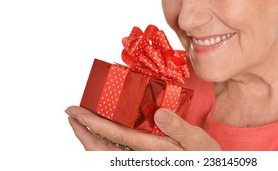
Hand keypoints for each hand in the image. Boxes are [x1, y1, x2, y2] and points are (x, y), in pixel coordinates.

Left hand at [65, 106, 220, 150]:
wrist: (206, 169)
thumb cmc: (203, 157)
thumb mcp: (197, 141)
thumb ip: (179, 128)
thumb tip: (158, 113)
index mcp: (151, 150)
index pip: (114, 136)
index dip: (92, 124)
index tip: (76, 113)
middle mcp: (140, 158)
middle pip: (101, 150)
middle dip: (83, 132)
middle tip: (71, 114)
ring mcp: (139, 161)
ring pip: (105, 154)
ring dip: (89, 138)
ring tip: (80, 122)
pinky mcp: (141, 161)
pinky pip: (114, 155)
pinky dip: (102, 144)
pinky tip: (103, 133)